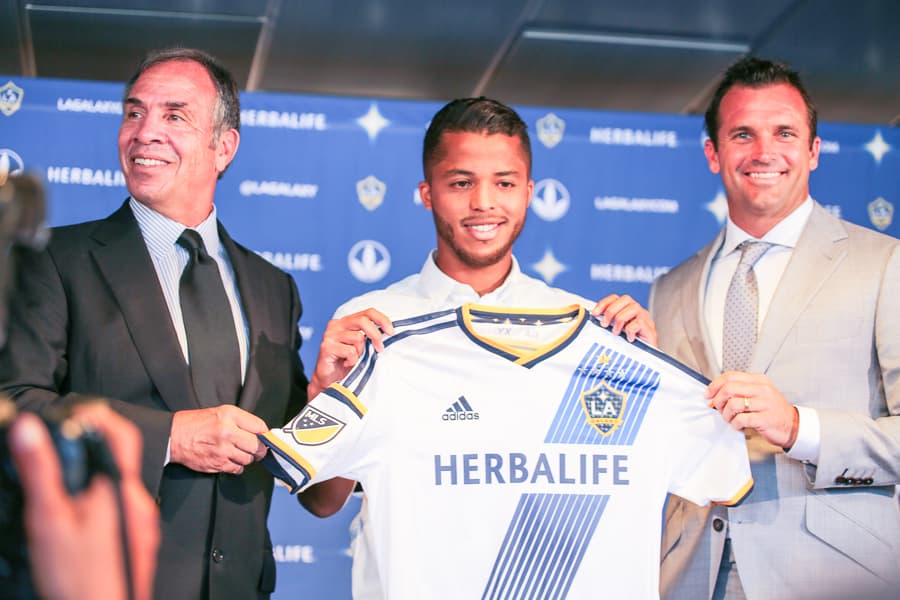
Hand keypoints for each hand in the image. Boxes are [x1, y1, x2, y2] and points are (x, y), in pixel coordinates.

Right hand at [9, 404, 159, 599]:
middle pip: (117, 459)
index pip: (122, 435)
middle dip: (88, 450)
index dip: (99, 418)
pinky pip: (118, 508)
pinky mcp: (137, 541)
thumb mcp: (49, 519)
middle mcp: (138, 503)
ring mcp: (141, 524)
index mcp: (122, 490)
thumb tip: (30, 428)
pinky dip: (96, 501)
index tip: (73, 415)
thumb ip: (41, 471)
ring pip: (116, 485)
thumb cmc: (77, 579)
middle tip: (56, 449)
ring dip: (90, 478)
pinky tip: (74, 516)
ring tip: (59, 484)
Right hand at [170, 405, 268, 473]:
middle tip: (256, 448)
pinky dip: (237, 466)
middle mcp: (228, 432)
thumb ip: (242, 420)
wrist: (175, 436)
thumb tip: (261, 432)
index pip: (260, 427)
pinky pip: (237, 469)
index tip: (264, 437)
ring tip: (238, 451)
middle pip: (257, 446)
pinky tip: (231, 459)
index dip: (264, 434)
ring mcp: (223, 450)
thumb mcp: (221, 412)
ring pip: (248, 459)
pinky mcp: (217, 464)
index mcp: (230, 416)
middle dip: (259, 448)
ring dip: (247, 457)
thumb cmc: (197, 423)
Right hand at [308, 308, 393, 397]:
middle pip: (363, 320)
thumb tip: (389, 333)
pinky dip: (353, 360)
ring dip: (361, 352)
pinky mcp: (326, 347)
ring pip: (357, 338)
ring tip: (354, 359)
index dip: (382, 319)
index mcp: (346, 321)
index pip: (368, 312)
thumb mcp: (362, 346)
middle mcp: (336, 324)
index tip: (391, 332)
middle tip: (380, 348)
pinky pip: (350, 351)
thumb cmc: (347, 363)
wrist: (330, 380)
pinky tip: (347, 364)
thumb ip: (369, 336)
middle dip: (376, 335)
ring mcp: (330, 335)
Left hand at [591, 294, 657, 344]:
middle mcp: (638, 313)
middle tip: (604, 324)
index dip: (604, 303)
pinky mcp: (651, 331)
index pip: (616, 298)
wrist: (644, 363)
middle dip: (611, 310)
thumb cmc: (628, 348)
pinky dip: (630, 330)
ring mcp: (646, 321)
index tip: (594, 313)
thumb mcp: (615, 333)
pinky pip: (639, 322)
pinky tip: (629, 339)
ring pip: (634, 307)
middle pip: (625, 299)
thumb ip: (607, 324)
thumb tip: (593, 319)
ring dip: (620, 319)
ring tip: (616, 332)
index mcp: (628, 311)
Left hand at [707, 371, 799, 447]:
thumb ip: (740, 390)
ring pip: (733, 404)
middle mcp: (762, 390)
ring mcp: (764, 404)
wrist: (793, 426)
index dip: (715, 385)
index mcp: (759, 380)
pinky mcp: (765, 419)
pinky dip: (735, 424)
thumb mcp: (759, 394)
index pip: (730, 376)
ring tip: (730, 419)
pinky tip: (739, 426)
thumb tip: (716, 393)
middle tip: (718, 408)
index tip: (708, 394)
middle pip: (729, 388)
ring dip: (726, 414)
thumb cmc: (773, 411)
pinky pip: (741, 419)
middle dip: (718, 400)